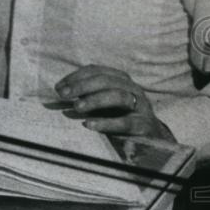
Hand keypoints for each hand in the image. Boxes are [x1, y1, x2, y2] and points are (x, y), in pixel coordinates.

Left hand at [55, 64, 175, 141]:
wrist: (151, 138)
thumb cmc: (120, 116)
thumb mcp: (104, 102)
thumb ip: (87, 94)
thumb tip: (60, 90)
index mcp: (121, 79)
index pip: (97, 71)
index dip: (76, 76)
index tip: (59, 87)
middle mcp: (132, 89)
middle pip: (106, 81)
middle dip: (82, 86)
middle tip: (63, 95)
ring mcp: (140, 106)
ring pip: (118, 96)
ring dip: (95, 100)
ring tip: (77, 107)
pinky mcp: (143, 125)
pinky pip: (124, 122)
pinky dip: (105, 123)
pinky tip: (89, 124)